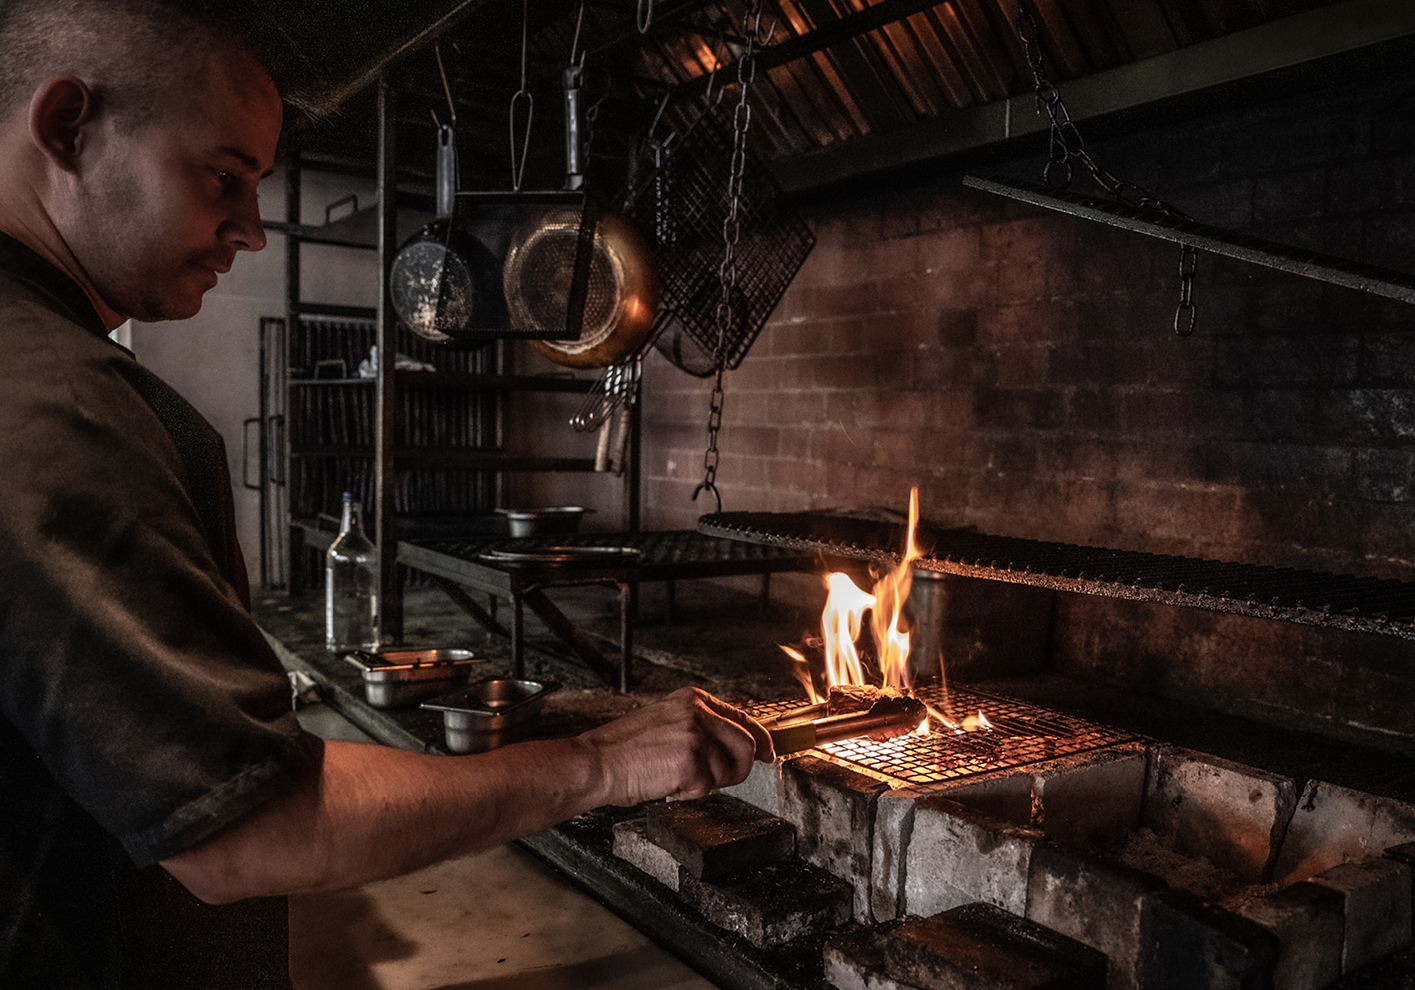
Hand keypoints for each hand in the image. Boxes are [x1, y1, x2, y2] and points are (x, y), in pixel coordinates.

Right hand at [578, 687, 774, 805]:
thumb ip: (699, 727)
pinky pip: (707, 787)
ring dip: (706, 783)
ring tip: (675, 777)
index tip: (767, 753)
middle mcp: (698, 712)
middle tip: (718, 780)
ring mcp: (696, 736)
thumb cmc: (624, 749)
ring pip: (728, 770)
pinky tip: (666, 784)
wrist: (597, 763)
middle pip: (746, 744)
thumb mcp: (666, 722)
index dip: (760, 739)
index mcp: (692, 699)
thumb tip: (731, 745)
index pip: (741, 717)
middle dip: (739, 769)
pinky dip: (688, 793)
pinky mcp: (692, 762)